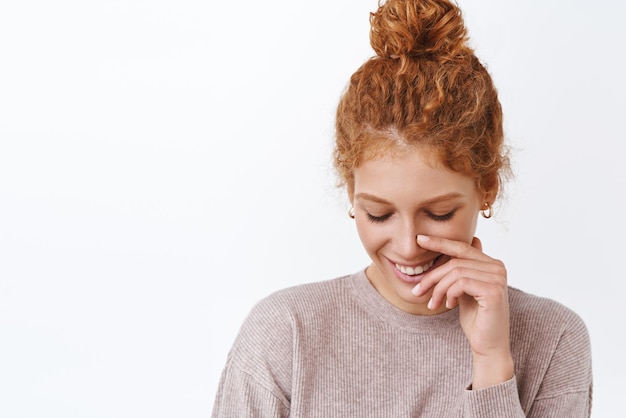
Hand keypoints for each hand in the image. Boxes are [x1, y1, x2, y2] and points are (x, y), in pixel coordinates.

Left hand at [412, 234, 512, 387]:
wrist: (488, 345)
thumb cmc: (476, 318)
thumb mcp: (464, 290)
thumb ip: (463, 269)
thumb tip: (466, 243)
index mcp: (491, 264)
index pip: (462, 247)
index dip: (440, 242)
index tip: (419, 239)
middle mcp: (498, 267)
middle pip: (455, 260)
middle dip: (432, 275)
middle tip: (417, 291)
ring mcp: (498, 278)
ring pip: (455, 272)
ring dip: (438, 289)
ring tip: (433, 303)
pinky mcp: (493, 291)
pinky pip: (460, 283)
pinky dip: (448, 294)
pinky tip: (449, 305)